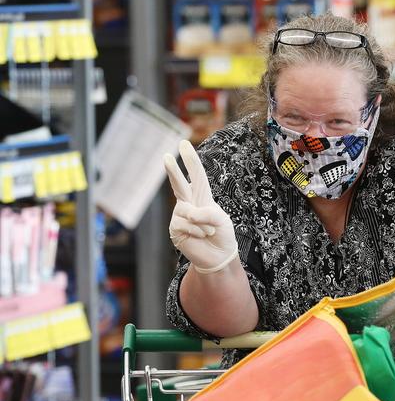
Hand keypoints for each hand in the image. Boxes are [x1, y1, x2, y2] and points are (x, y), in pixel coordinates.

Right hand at [163, 140, 237, 273]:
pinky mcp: (175, 229)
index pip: (196, 175)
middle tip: (166, 156)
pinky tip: (200, 237)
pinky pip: (185, 225)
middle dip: (173, 171)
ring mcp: (180, 216)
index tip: (184, 143)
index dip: (191, 160)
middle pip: (179, 184)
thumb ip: (208, 213)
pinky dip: (197, 231)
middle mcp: (188, 203)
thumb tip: (190, 214)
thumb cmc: (222, 234)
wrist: (217, 256)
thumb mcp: (222, 220)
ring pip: (188, 212)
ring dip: (203, 224)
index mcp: (202, 197)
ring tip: (208, 232)